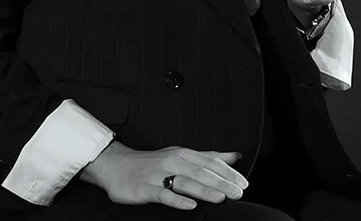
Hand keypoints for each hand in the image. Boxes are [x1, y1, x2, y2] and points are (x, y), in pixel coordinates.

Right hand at [79, 141, 247, 209]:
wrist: (117, 165)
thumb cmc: (153, 162)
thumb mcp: (182, 155)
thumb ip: (208, 157)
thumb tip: (234, 156)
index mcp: (184, 154)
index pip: (211, 162)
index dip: (229, 173)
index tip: (243, 182)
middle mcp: (173, 162)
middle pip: (202, 172)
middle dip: (222, 183)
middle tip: (238, 192)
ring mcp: (158, 175)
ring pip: (185, 182)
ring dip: (204, 190)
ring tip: (220, 198)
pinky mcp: (145, 188)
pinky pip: (163, 194)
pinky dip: (177, 200)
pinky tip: (190, 206)